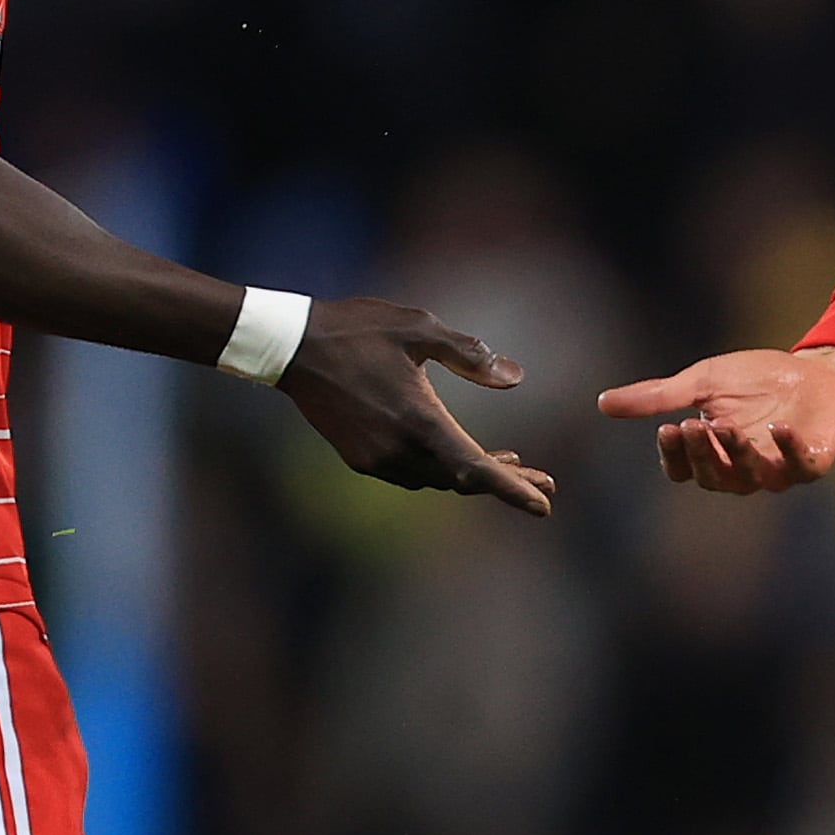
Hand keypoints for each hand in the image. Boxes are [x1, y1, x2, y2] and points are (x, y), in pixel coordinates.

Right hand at [279, 298, 556, 511]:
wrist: (290, 347)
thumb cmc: (356, 330)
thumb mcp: (419, 328)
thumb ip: (469, 354)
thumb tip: (516, 376)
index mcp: (419, 420)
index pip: (477, 469)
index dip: (514, 489)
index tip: (545, 505)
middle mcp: (399, 450)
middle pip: (463, 480)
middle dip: (505, 481)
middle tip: (543, 480)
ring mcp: (376, 459)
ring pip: (438, 479)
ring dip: (473, 474)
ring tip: (510, 460)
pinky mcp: (361, 458)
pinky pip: (412, 473)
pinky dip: (442, 468)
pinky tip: (456, 451)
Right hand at [596, 345, 834, 493]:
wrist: (815, 370)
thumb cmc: (756, 380)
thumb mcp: (703, 381)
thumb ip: (659, 396)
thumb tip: (603, 403)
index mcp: (712, 453)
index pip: (684, 469)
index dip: (674, 455)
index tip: (667, 428)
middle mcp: (742, 469)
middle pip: (714, 477)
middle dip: (702, 454)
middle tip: (694, 426)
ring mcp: (778, 469)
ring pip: (751, 478)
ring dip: (737, 454)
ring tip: (726, 427)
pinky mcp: (813, 461)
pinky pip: (801, 467)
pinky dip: (790, 450)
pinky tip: (779, 427)